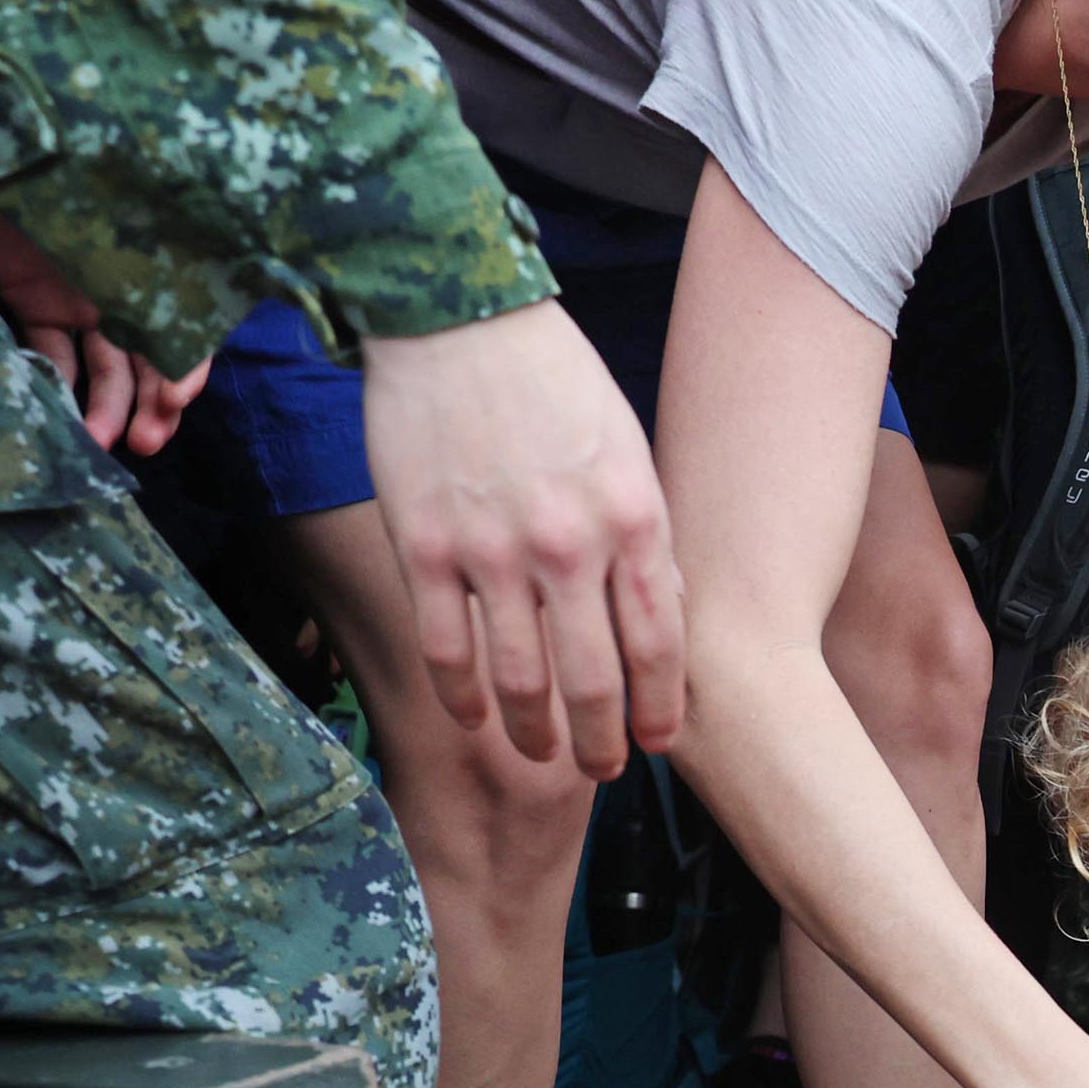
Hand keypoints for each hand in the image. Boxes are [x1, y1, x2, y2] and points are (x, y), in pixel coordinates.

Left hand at [0, 191, 212, 457]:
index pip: (191, 334)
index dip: (186, 370)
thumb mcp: (129, 208)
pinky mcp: (33, 302)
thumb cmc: (74, 164)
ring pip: (105, 370)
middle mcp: (132, 291)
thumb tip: (191, 319)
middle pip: (151, 363)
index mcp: (167, 269)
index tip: (174, 399)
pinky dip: (56, 386)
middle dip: (152, 408)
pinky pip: (51, 354)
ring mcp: (83, 300)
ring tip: (97, 443)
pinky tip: (58, 415)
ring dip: (106, 410)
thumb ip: (166, 254)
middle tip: (143, 443)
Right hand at [359, 301, 686, 777]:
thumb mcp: (628, 450)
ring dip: (535, 734)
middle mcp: (569, 544)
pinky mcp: (425, 546)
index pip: (659, 644)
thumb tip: (663, 611)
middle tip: (607, 771)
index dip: (661, 709)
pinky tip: (476, 719)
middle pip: (594, 680)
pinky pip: (447, 649)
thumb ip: (643, 533)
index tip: (661, 745)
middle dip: (604, 740)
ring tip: (544, 757)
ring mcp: (493, 550)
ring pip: (521, 680)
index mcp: (632, 518)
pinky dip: (463, 697)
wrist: (457, 315)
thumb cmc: (554, 380)